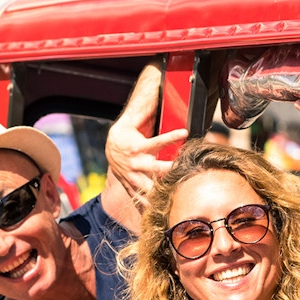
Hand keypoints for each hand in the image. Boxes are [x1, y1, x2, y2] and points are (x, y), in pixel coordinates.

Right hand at [106, 63, 184, 208]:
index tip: (185, 131)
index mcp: (138, 147)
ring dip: (164, 195)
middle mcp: (136, 164)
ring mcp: (135, 178)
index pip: (157, 141)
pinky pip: (143, 201)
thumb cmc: (127, 134)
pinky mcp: (133, 188)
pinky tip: (162, 219)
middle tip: (188, 175)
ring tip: (178, 201)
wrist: (110, 149)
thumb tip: (157, 81)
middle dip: (172, 173)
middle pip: (157, 170)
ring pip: (151, 189)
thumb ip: (146, 107)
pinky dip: (151, 210)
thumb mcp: (133, 121)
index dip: (170, 137)